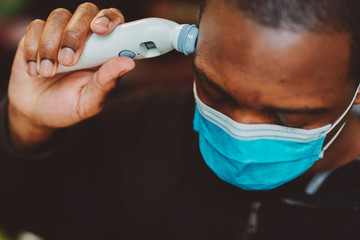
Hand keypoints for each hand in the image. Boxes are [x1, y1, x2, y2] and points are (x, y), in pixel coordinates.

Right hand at [7, 3, 134, 151]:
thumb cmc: (69, 106)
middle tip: (68, 61)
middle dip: (76, 33)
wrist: (36, 112)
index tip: (100, 30)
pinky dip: (34, 49)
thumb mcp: (90, 101)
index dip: (109, 18)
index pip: (114, 20)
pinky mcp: (37, 35)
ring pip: (59, 17)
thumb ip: (107, 82)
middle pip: (86, 11)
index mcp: (105, 50)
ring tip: (49, 72)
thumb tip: (128, 63)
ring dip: (52, 45)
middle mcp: (85, 36)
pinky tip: (35, 70)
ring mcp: (61, 33)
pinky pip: (36, 27)